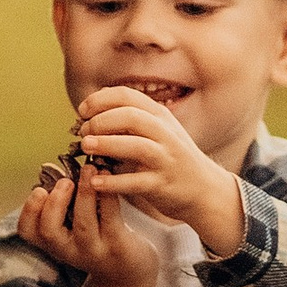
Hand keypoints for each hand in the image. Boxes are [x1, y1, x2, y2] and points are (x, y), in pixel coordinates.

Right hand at [16, 157, 158, 286]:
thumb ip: (62, 204)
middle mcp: (69, 250)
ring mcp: (93, 251)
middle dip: (54, 202)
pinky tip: (109, 177)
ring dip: (84, 193)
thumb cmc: (97, 239)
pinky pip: (111, 219)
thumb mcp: (73, 226)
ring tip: (90, 169)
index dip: (29, 210)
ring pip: (83, 224)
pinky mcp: (118, 246)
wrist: (129, 272)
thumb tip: (53, 168)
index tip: (39, 189)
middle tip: (66, 181)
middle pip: (49, 231)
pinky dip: (108, 196)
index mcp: (53, 242)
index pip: (28, 231)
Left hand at [66, 89, 248, 258]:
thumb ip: (131, 116)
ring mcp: (165, 159)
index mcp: (160, 116)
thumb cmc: (172, 158)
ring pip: (135, 146)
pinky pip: (135, 182)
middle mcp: (165, 134)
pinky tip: (95, 182)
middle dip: (101, 121)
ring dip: (106, 144)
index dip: (99, 100)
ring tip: (86, 147)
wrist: (204, 190)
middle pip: (130, 116)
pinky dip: (113, 182)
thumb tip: (97, 100)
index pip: (127, 96)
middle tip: (83, 132)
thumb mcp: (158, 130)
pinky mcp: (162, 184)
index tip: (82, 111)